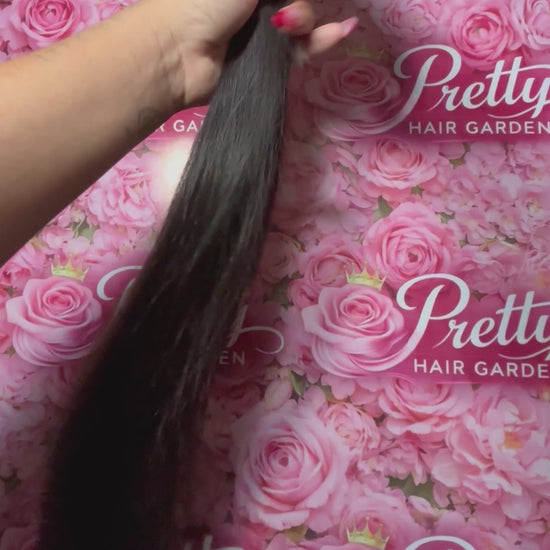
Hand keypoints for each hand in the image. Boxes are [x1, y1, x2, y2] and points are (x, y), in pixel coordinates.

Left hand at [168, 0, 357, 106]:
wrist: (178, 52)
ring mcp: (264, 32)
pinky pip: (301, 50)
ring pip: (303, 23)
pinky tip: (342, 32)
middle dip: (299, 7)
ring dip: (307, 21)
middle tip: (280, 14)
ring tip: (290, 26)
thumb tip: (286, 5)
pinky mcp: (269, 62)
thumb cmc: (203, 1)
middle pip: (296, 2)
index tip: (298, 3)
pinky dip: (321, 41)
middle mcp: (257, 3)